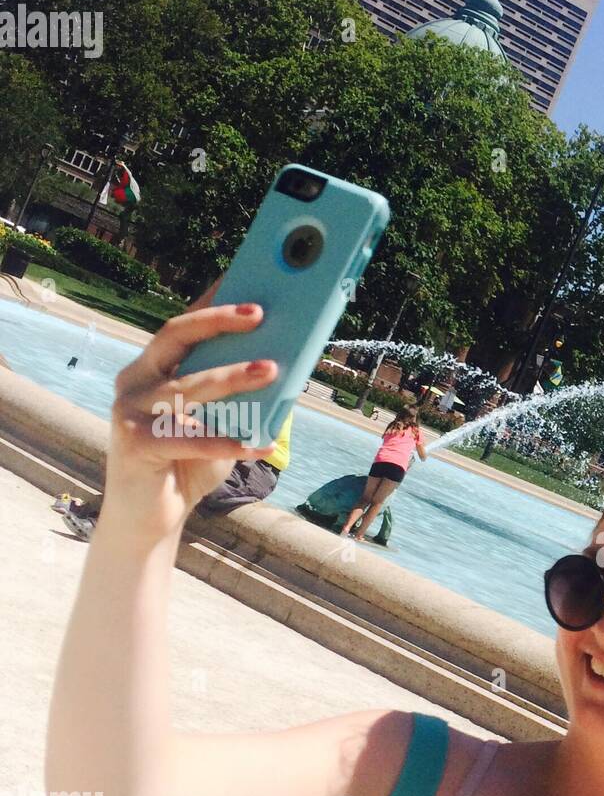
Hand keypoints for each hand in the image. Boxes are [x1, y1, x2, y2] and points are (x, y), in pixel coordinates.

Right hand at [105, 281, 277, 536]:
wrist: (150, 516)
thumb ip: (237, 397)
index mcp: (152, 368)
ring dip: (233, 377)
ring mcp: (129, 410)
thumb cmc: (189, 463)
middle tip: (260, 313)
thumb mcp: (219, 423)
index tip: (245, 280)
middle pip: (175, 336)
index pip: (184, 326)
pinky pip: (188, 438)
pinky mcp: (134, 443)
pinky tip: (258, 446)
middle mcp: (135, 380)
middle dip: (217, 321)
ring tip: (271, 370)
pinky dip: (226, 443)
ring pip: (188, 386)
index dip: (212, 302)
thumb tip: (283, 369)